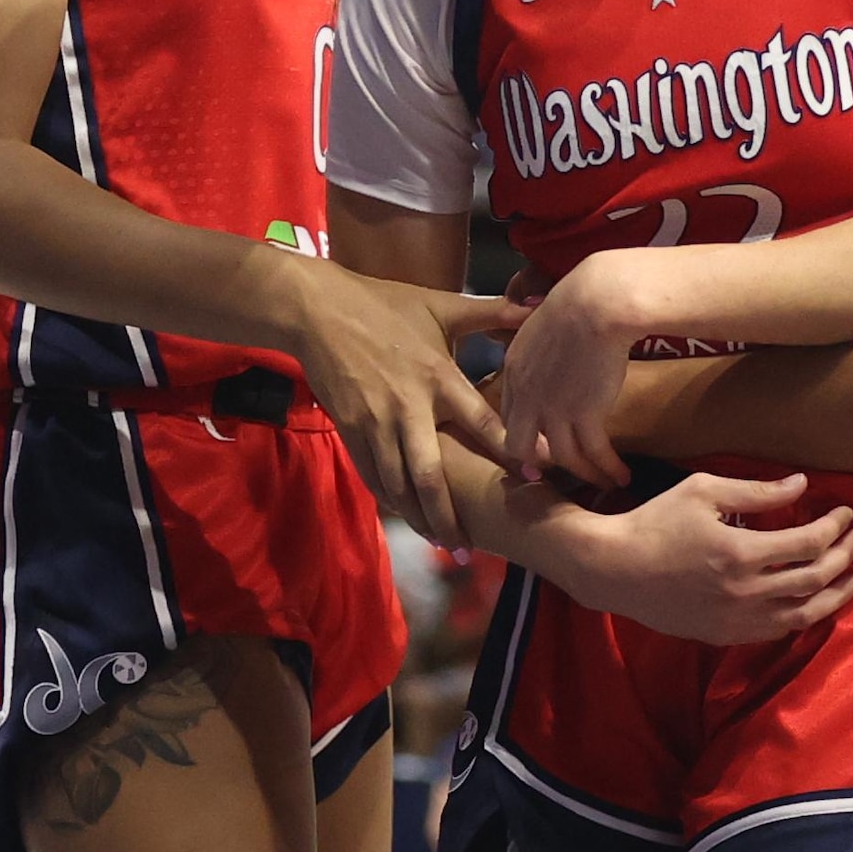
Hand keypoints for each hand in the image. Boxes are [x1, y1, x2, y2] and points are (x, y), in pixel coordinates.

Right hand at [279, 264, 518, 519]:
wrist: (317, 311)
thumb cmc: (384, 305)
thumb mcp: (439, 306)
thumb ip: (489, 312)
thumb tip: (535, 303)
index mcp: (437, 377)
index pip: (481, 422)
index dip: (508, 451)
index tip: (533, 478)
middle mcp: (408, 408)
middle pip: (430, 475)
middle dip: (448, 515)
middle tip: (468, 547)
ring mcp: (375, 424)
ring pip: (397, 484)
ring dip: (419, 518)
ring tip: (441, 543)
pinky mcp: (350, 431)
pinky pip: (372, 475)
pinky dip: (390, 500)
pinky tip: (407, 518)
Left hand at [488, 256, 649, 490]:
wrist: (598, 302)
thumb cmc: (580, 299)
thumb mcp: (545, 320)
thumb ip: (542, 342)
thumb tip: (553, 343)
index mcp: (514, 368)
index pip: (509, 413)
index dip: (525, 431)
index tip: (540, 442)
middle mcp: (526, 394)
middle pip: (519, 445)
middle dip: (537, 461)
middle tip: (559, 470)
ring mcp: (552, 408)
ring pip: (561, 456)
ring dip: (584, 473)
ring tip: (603, 482)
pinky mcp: (583, 415)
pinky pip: (593, 453)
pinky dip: (607, 468)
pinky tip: (620, 475)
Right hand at [550, 469, 852, 645]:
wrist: (615, 570)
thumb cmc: (656, 522)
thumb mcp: (703, 492)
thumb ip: (757, 492)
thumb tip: (802, 485)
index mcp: (741, 553)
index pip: (809, 543)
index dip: (835, 527)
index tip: (846, 513)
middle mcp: (745, 592)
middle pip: (814, 579)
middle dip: (844, 557)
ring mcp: (737, 619)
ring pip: (804, 614)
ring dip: (836, 596)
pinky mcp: (726, 634)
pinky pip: (777, 631)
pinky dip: (804, 617)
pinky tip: (815, 603)